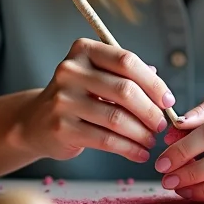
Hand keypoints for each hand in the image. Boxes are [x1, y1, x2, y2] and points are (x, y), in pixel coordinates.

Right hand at [19, 38, 174, 163]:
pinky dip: (129, 149)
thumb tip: (161, 86)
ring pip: (117, 118)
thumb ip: (127, 76)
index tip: (168, 101)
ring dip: (141, 133)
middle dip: (150, 110)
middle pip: (124, 90)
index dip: (153, 83)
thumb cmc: (77, 97)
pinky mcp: (62, 127)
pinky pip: (105, 140)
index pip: (127, 61)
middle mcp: (70, 71)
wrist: (35, 121)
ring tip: (151, 140)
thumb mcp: (98, 77)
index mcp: (83, 50)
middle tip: (161, 124)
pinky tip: (139, 153)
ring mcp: (63, 99)